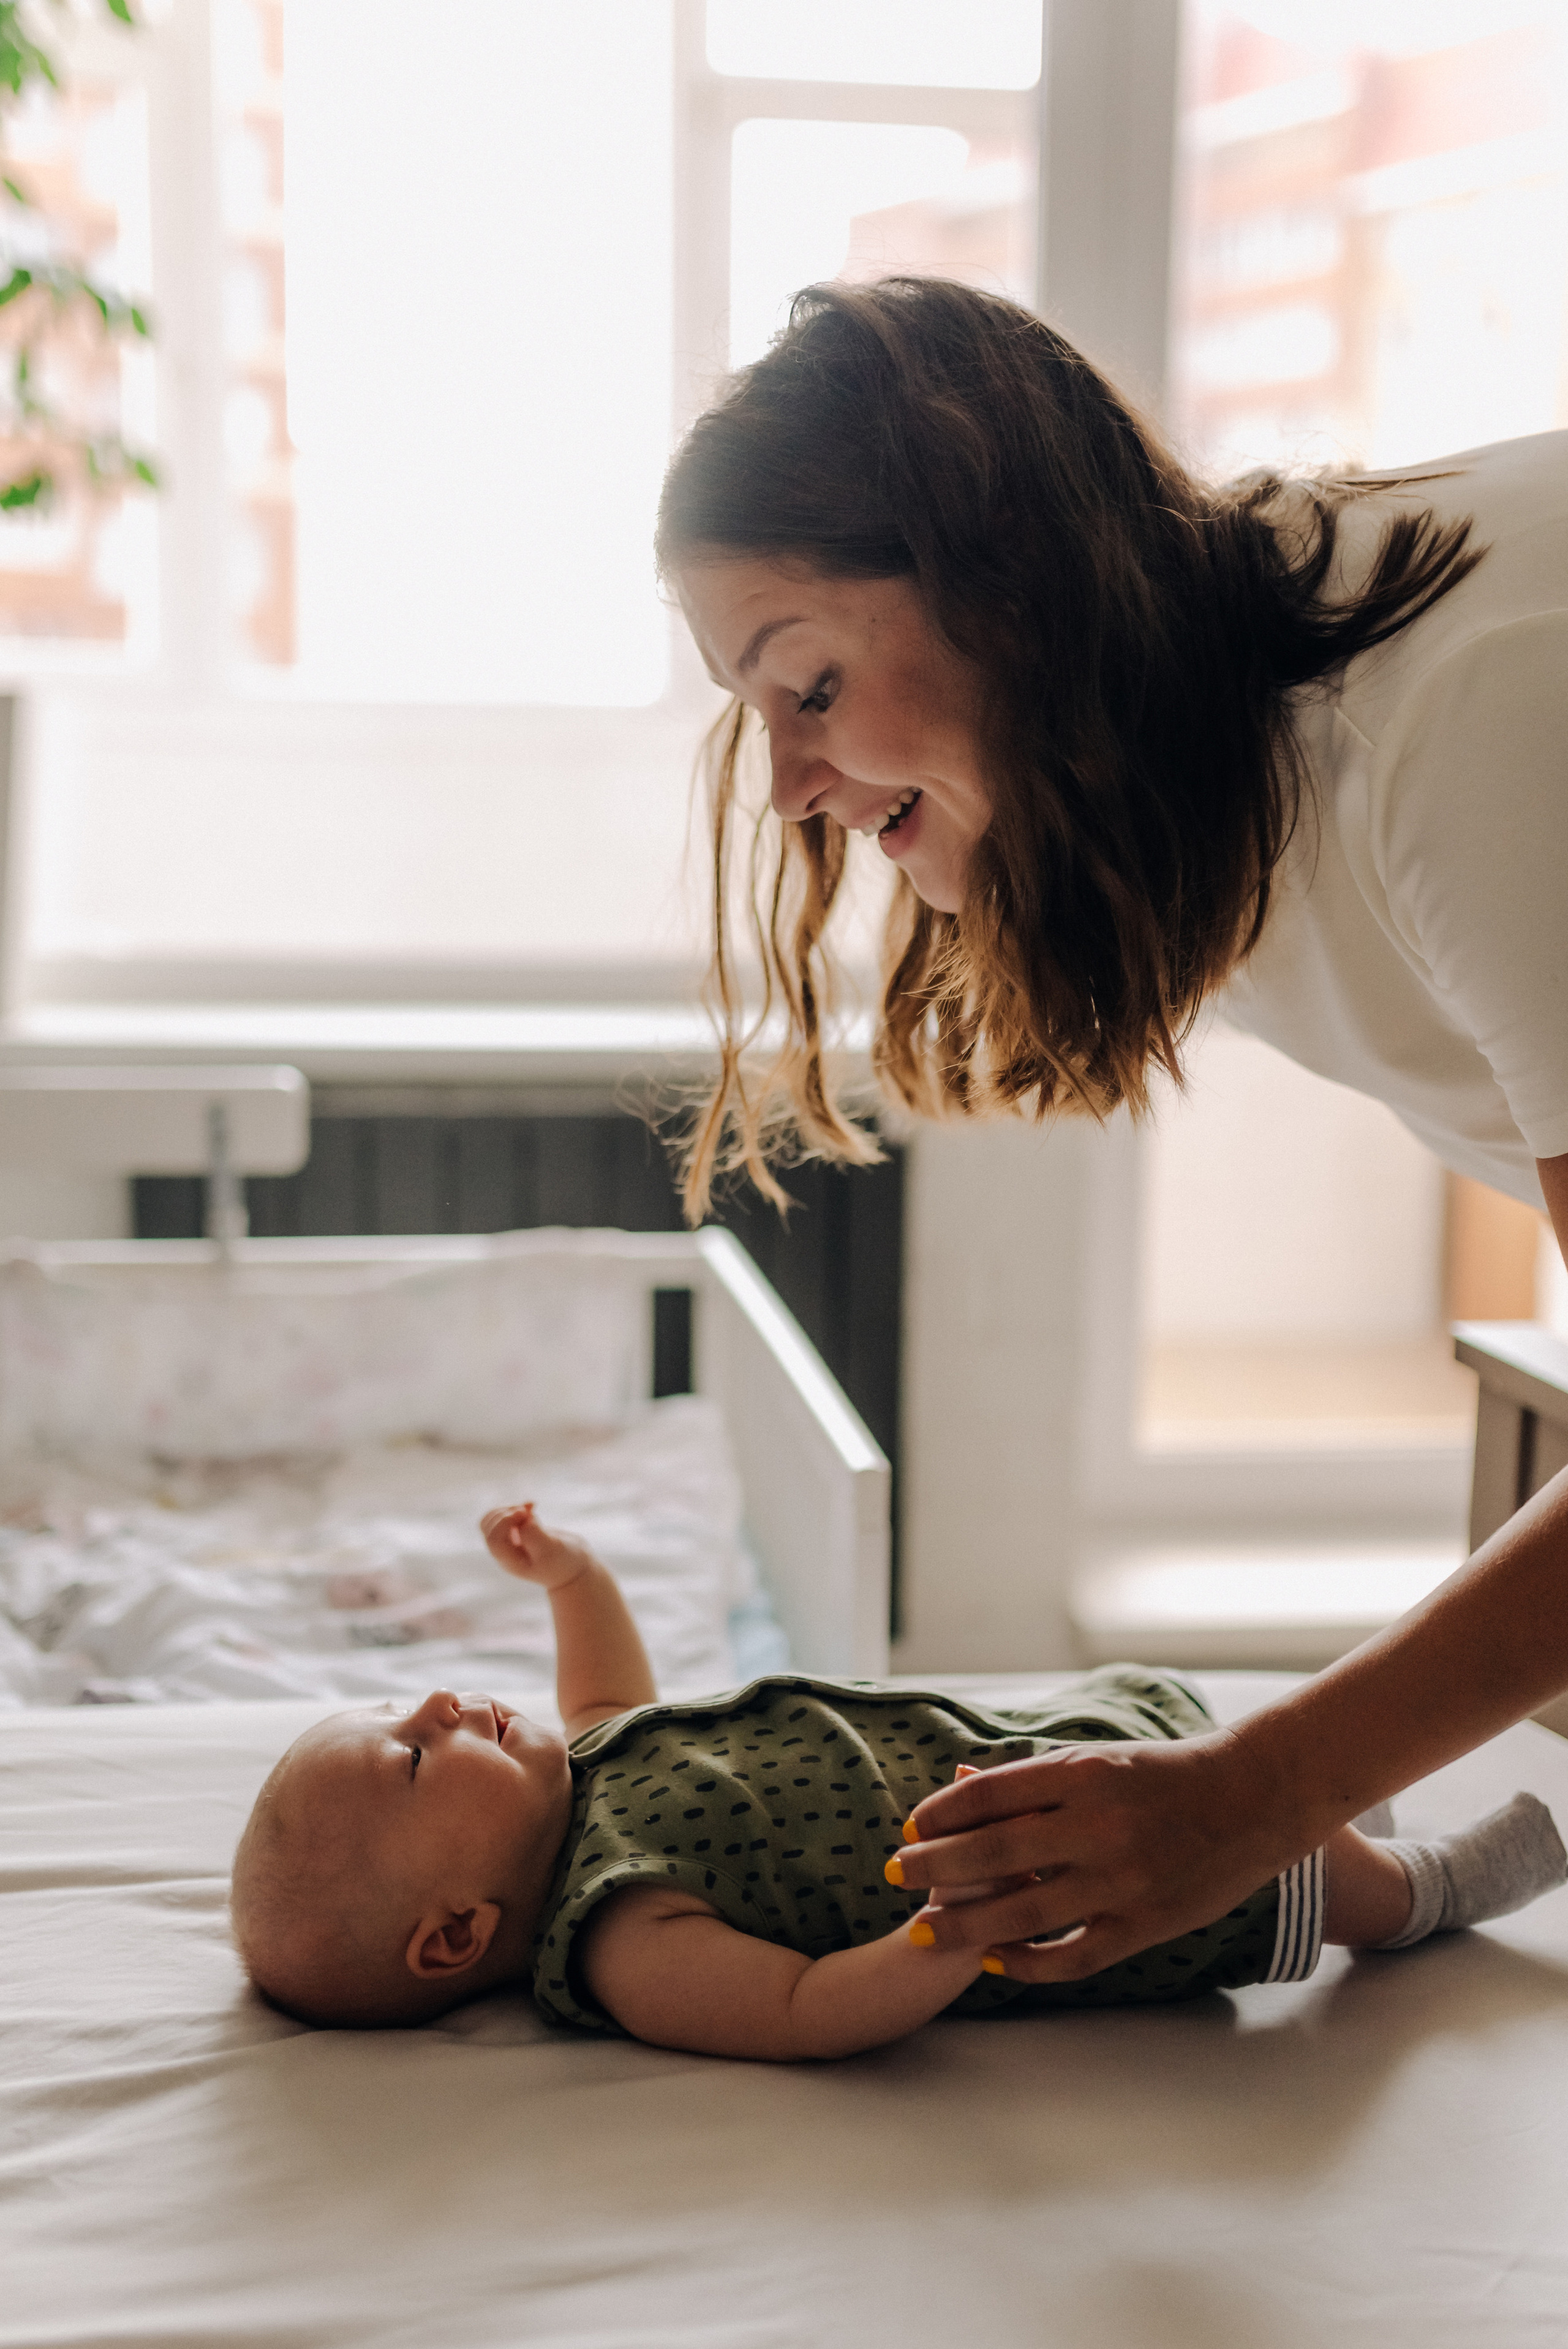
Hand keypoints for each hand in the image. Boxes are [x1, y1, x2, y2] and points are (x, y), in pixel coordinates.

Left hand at [480, 1503, 596, 1592]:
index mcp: (511, 1562)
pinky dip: (515, 1506)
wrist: (573, 1567)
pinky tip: (532, 1505)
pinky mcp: (517, 1532)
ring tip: (529, 1507)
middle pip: (488, 1527)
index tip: (524, 1512)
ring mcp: (510, 1542)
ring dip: (508, 1507)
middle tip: (528, 1510)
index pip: (494, 1539)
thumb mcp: (552, 1550)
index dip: (504, 1521)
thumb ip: (534, 1534)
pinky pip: (504, 1515)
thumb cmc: (564, 1561)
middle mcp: (505, 1552)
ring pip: (492, 1519)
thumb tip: (521, 1517)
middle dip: (505, 1512)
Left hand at [895, 1730, 1299, 1981]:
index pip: (988, 1794)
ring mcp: (1122, 1880)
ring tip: (921, 1930)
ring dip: (963, 1923)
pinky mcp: (1144, 1924)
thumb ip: (1029, 1780)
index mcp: (1082, 1773)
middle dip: (932, 1867)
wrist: (1252, 1798)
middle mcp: (1098, 1825)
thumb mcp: (1096, 1760)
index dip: (940, 1813)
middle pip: (992, 1853)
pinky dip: (1027, 1963)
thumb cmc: (1163, 1773)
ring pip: (1023, 1912)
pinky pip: (1073, 1956)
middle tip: (892, 1875)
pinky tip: (992, 1961)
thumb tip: (956, 1786)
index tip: (910, 1828)